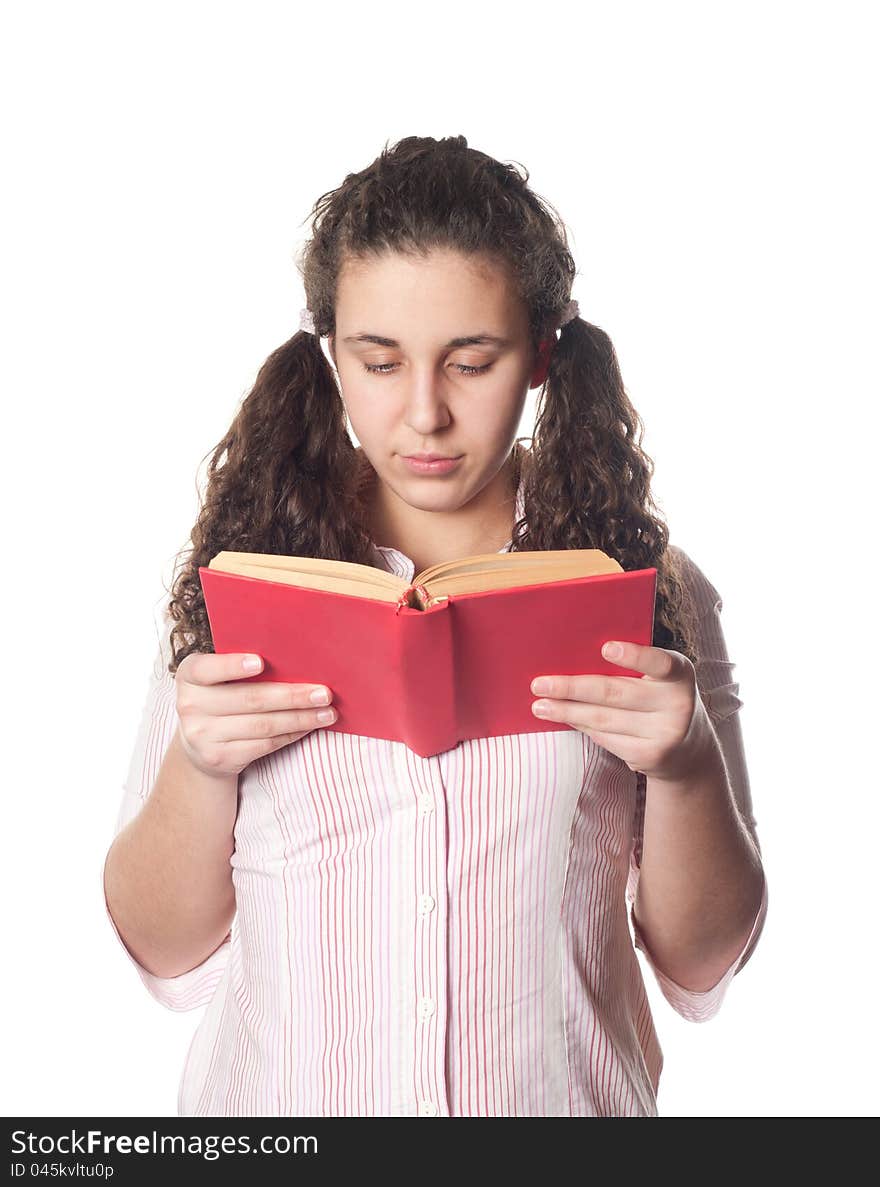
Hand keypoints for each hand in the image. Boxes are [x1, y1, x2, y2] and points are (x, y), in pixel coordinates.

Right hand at [175, 651, 336, 778]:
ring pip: (262, 725)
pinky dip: (291, 734)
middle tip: (324, 693)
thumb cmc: (221, 696)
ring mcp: (202, 735)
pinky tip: (309, 726)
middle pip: (248, 699)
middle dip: (291, 696)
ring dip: (300, 718)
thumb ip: (241, 664)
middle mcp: (190, 705)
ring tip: (327, 712)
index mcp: (189, 675)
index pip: (206, 668)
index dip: (232, 666)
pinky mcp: (219, 758)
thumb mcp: (219, 678)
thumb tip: (295, 656)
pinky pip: (263, 745)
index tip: (260, 662)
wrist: (200, 742)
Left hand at [529, 640, 717, 782]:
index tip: (605, 649)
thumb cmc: (660, 698)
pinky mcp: (649, 756)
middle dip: (572, 688)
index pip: (659, 663)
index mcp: (680, 673)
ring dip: (566, 711)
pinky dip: (581, 726)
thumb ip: (632, 667)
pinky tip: (563, 718)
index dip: (634, 657)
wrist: (688, 748)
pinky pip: (605, 738)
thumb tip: (573, 656)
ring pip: (604, 719)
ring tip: (539, 705)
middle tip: (539, 684)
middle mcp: (678, 704)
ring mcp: (665, 734)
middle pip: (615, 693)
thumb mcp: (659, 679)